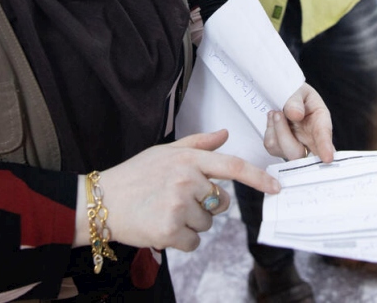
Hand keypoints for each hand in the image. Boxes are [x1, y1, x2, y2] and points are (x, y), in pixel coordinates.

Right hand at [96, 130, 279, 251]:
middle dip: (207, 206)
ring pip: (207, 224)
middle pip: (221, 202)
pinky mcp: (169, 229)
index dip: (257, 177)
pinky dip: (181, 241)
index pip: (231, 166)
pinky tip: (161, 227)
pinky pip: (193, 242)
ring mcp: (178, 205)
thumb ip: (198, 144)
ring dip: (191, 224)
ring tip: (164, 211)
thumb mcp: (165, 152)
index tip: (276, 187)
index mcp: (188, 159)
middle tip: (177, 201)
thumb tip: (224, 134)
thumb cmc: (134, 175)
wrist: (101, 201)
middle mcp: (185, 179)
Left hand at [264, 83, 334, 162]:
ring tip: (277, 112)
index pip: (324, 136)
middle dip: (285, 136)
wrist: (284, 94)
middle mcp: (311, 138)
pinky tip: (274, 121)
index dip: (325, 147)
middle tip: (278, 113)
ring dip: (276, 129)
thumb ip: (296, 100)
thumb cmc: (296, 92)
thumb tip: (295, 115)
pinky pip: (272, 147)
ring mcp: (297, 145)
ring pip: (284, 150)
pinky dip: (270, 131)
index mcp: (320, 120)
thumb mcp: (299, 89)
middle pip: (300, 152)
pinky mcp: (282, 148)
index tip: (328, 158)